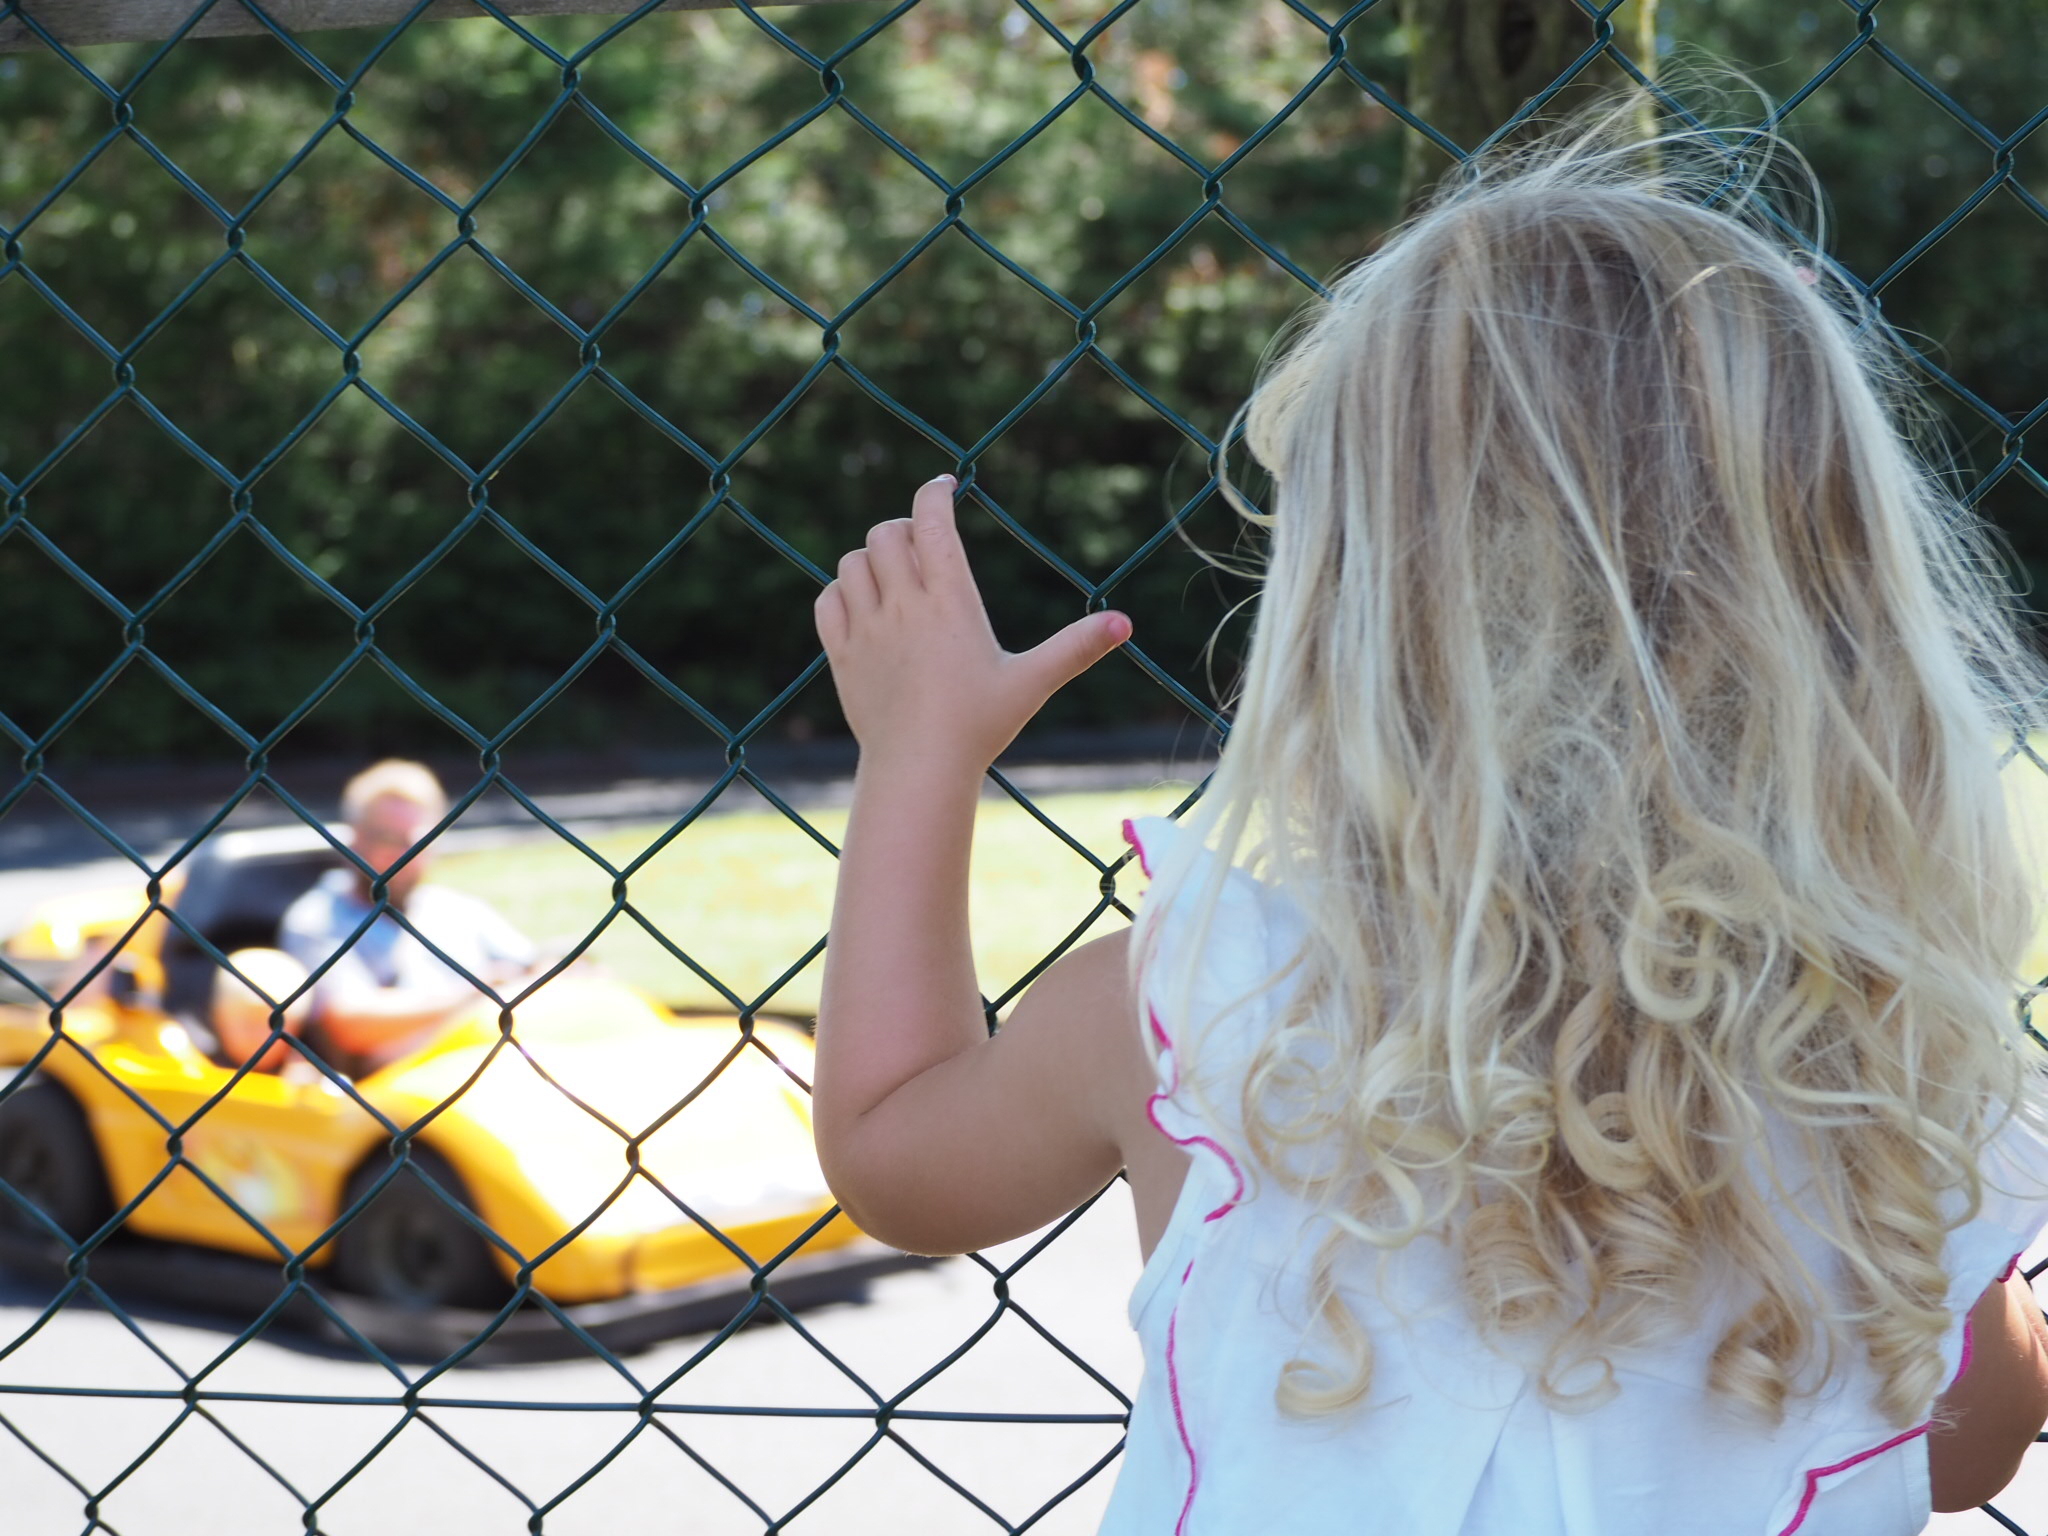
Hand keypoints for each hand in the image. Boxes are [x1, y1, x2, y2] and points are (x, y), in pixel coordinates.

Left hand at [814, 475, 1130, 772]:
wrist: (920, 769)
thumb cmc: (979, 726)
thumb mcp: (1032, 682)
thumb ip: (1076, 648)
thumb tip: (1125, 623)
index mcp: (950, 602)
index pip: (931, 521)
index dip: (935, 492)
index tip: (944, 487)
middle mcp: (903, 606)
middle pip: (886, 534)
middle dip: (904, 529)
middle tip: (922, 545)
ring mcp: (868, 629)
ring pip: (852, 562)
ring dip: (871, 559)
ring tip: (895, 577)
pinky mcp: (844, 654)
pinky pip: (829, 600)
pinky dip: (843, 592)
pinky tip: (864, 606)